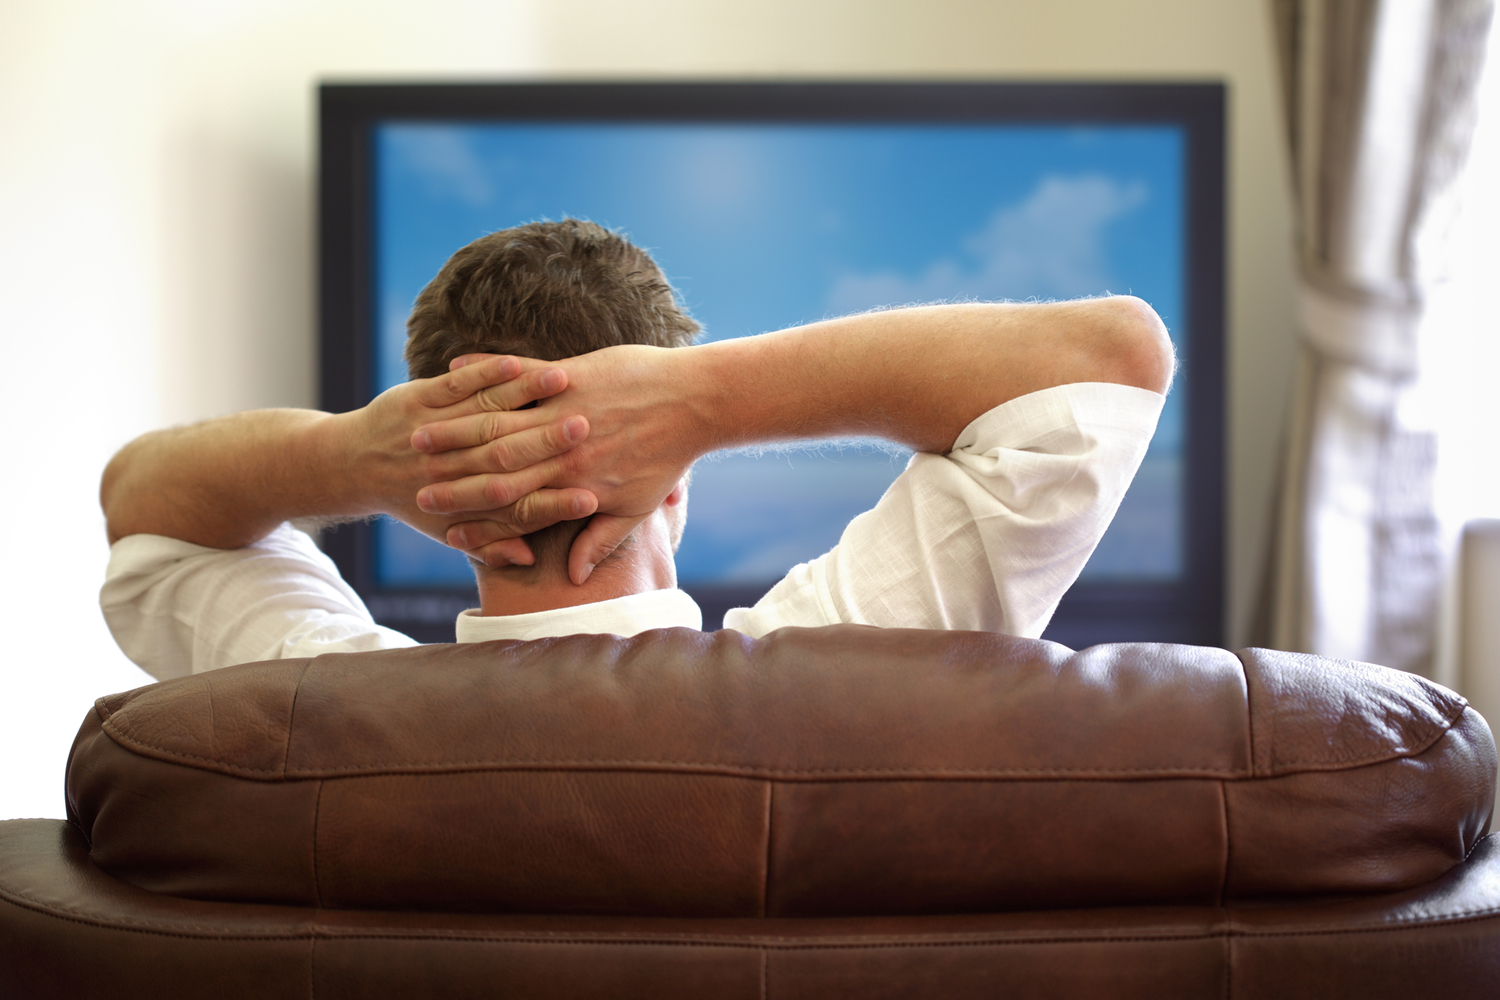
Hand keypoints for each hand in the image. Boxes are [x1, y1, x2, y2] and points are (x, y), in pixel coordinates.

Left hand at [346, 355, 600, 562]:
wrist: (353, 467)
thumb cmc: (413, 500)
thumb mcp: (449, 531)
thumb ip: (493, 543)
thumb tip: (528, 557)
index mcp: (463, 505)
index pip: (519, 509)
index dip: (554, 506)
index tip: (590, 499)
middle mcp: (448, 470)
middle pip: (509, 458)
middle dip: (549, 442)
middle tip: (586, 429)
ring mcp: (433, 431)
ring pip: (486, 413)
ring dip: (525, 396)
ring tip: (563, 383)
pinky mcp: (417, 400)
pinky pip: (456, 385)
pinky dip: (485, 372)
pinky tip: (513, 363)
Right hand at [412, 345, 707, 582]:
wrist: (694, 403)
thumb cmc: (668, 458)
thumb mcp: (636, 507)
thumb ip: (600, 540)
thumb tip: (573, 575)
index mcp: (573, 484)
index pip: (510, 505)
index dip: (469, 512)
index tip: (434, 518)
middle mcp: (563, 451)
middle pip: (493, 466)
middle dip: (448, 473)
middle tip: (411, 476)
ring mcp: (564, 409)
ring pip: (498, 422)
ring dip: (454, 426)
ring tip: (418, 429)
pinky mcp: (572, 374)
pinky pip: (519, 376)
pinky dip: (486, 373)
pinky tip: (453, 369)